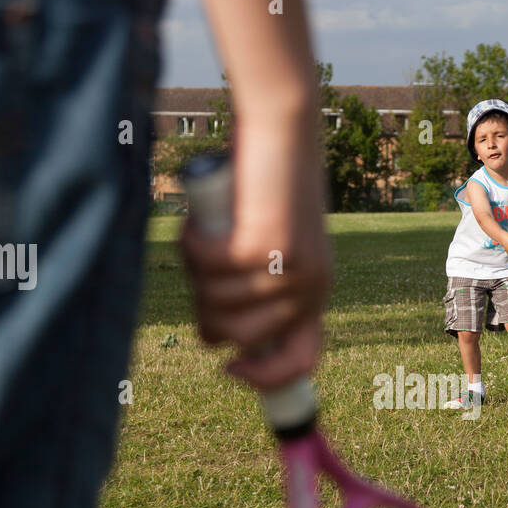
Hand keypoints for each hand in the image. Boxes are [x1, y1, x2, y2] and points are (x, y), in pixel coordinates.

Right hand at [181, 105, 332, 390]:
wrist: (282, 129)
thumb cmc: (265, 185)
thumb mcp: (264, 245)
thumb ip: (249, 288)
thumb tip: (216, 340)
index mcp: (316, 292)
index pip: (300, 360)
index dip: (265, 378)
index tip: (229, 368)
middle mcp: (311, 287)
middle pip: (240, 337)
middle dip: (206, 311)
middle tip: (200, 272)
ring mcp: (290, 269)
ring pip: (217, 303)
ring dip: (196, 273)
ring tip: (201, 237)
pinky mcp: (264, 245)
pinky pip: (206, 267)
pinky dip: (191, 245)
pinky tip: (195, 224)